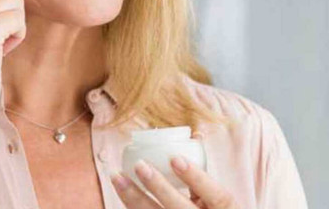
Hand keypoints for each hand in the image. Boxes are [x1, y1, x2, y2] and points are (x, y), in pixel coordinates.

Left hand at [110, 156, 239, 208]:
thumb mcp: (218, 198)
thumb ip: (203, 173)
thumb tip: (195, 135)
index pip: (217, 196)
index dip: (196, 178)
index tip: (175, 158)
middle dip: (159, 187)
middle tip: (140, 165)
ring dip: (134, 199)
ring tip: (117, 177)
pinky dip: (132, 207)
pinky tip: (121, 192)